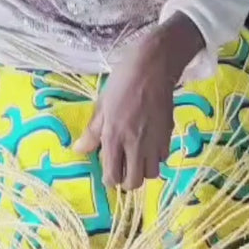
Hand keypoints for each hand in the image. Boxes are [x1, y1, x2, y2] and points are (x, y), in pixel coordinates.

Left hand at [73, 15, 203, 189]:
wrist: (154, 66)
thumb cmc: (123, 81)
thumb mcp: (102, 104)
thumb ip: (93, 132)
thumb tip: (79, 150)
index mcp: (114, 136)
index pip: (113, 175)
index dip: (110, 179)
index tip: (109, 172)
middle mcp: (134, 143)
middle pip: (134, 181)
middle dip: (127, 181)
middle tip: (124, 169)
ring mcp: (154, 140)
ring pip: (152, 174)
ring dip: (144, 170)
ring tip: (138, 158)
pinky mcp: (168, 134)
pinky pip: (163, 158)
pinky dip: (156, 157)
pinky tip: (150, 145)